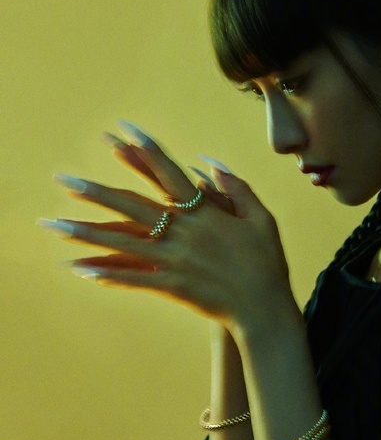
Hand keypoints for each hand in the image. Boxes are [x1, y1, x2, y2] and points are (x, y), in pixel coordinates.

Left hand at [39, 123, 297, 333]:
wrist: (265, 308)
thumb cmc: (267, 262)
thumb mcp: (262, 219)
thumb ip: (237, 189)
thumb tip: (210, 164)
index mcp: (206, 213)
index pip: (168, 174)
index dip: (145, 151)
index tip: (121, 131)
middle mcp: (186, 233)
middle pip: (134, 207)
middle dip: (96, 193)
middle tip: (64, 180)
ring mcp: (177, 260)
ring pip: (124, 243)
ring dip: (87, 233)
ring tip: (54, 225)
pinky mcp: (173, 286)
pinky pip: (135, 278)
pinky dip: (108, 273)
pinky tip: (80, 268)